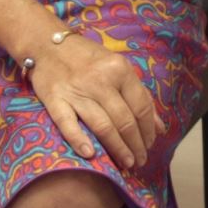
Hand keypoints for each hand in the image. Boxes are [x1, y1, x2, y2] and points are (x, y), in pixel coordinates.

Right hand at [28, 35, 161, 169]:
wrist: (47, 44)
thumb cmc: (87, 58)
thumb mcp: (118, 68)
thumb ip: (139, 95)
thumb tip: (160, 127)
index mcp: (119, 69)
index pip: (141, 106)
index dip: (148, 130)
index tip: (150, 144)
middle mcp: (100, 80)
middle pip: (124, 120)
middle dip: (135, 145)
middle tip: (140, 161)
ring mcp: (77, 90)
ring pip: (103, 126)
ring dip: (117, 149)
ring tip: (126, 164)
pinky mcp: (55, 99)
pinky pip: (68, 124)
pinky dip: (79, 141)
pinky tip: (91, 155)